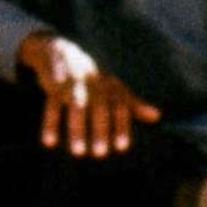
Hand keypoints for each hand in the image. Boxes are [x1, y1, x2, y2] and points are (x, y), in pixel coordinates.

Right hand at [18, 33, 159, 158]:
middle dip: (99, 129)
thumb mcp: (113, 88)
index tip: (121, 147)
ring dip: (76, 128)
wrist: (60, 53)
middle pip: (99, 106)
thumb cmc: (92, 79)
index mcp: (110, 84)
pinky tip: (49, 142)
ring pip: (76, 105)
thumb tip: (157, 117)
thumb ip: (132, 103)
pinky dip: (50, 123)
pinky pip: (52, 105)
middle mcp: (94, 81)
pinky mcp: (53, 84)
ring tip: (77, 152)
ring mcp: (73, 81)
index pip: (119, 104)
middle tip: (99, 154)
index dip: (121, 125)